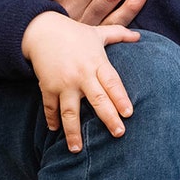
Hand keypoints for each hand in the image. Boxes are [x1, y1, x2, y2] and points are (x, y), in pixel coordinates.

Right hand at [21, 12, 139, 152]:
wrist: (41, 30)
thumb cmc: (74, 33)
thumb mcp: (97, 33)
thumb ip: (119, 35)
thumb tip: (138, 36)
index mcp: (96, 62)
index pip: (112, 82)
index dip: (120, 98)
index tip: (129, 113)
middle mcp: (81, 74)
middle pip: (97, 99)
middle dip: (108, 118)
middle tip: (119, 134)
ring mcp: (63, 82)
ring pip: (70, 111)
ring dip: (73, 132)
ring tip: (77, 150)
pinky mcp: (48, 87)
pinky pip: (50, 107)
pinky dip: (51, 120)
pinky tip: (55, 131)